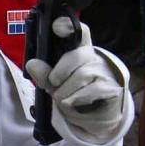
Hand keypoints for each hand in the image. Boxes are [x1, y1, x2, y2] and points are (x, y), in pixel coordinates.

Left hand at [25, 21, 127, 142]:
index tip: (57, 27)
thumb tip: (32, 64)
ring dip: (67, 91)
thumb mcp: (56, 86)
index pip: (78, 32)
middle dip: (60, 72)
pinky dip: (78, 99)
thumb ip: (45, 75)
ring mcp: (104, 72)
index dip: (67, 27)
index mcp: (79, 51)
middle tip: (55, 83)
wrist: (96, 118)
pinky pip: (92, 90)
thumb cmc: (75, 95)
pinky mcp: (112, 87)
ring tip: (64, 99)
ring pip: (82, 75)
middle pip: (76, 56)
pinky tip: (75, 104)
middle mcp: (94, 58)